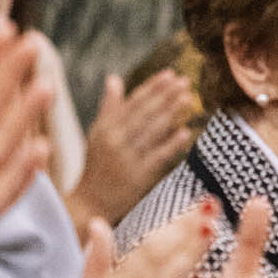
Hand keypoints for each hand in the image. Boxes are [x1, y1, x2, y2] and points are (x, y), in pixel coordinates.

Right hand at [69, 67, 195, 226]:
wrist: (90, 202)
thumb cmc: (96, 165)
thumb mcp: (97, 134)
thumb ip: (109, 107)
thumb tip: (114, 78)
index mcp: (106, 127)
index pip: (133, 102)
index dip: (152, 87)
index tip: (170, 74)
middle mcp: (115, 139)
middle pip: (145, 112)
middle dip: (166, 95)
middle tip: (185, 81)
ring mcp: (126, 157)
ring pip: (152, 130)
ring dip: (171, 112)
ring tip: (188, 97)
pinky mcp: (137, 176)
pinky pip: (157, 156)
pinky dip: (171, 143)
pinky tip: (186, 131)